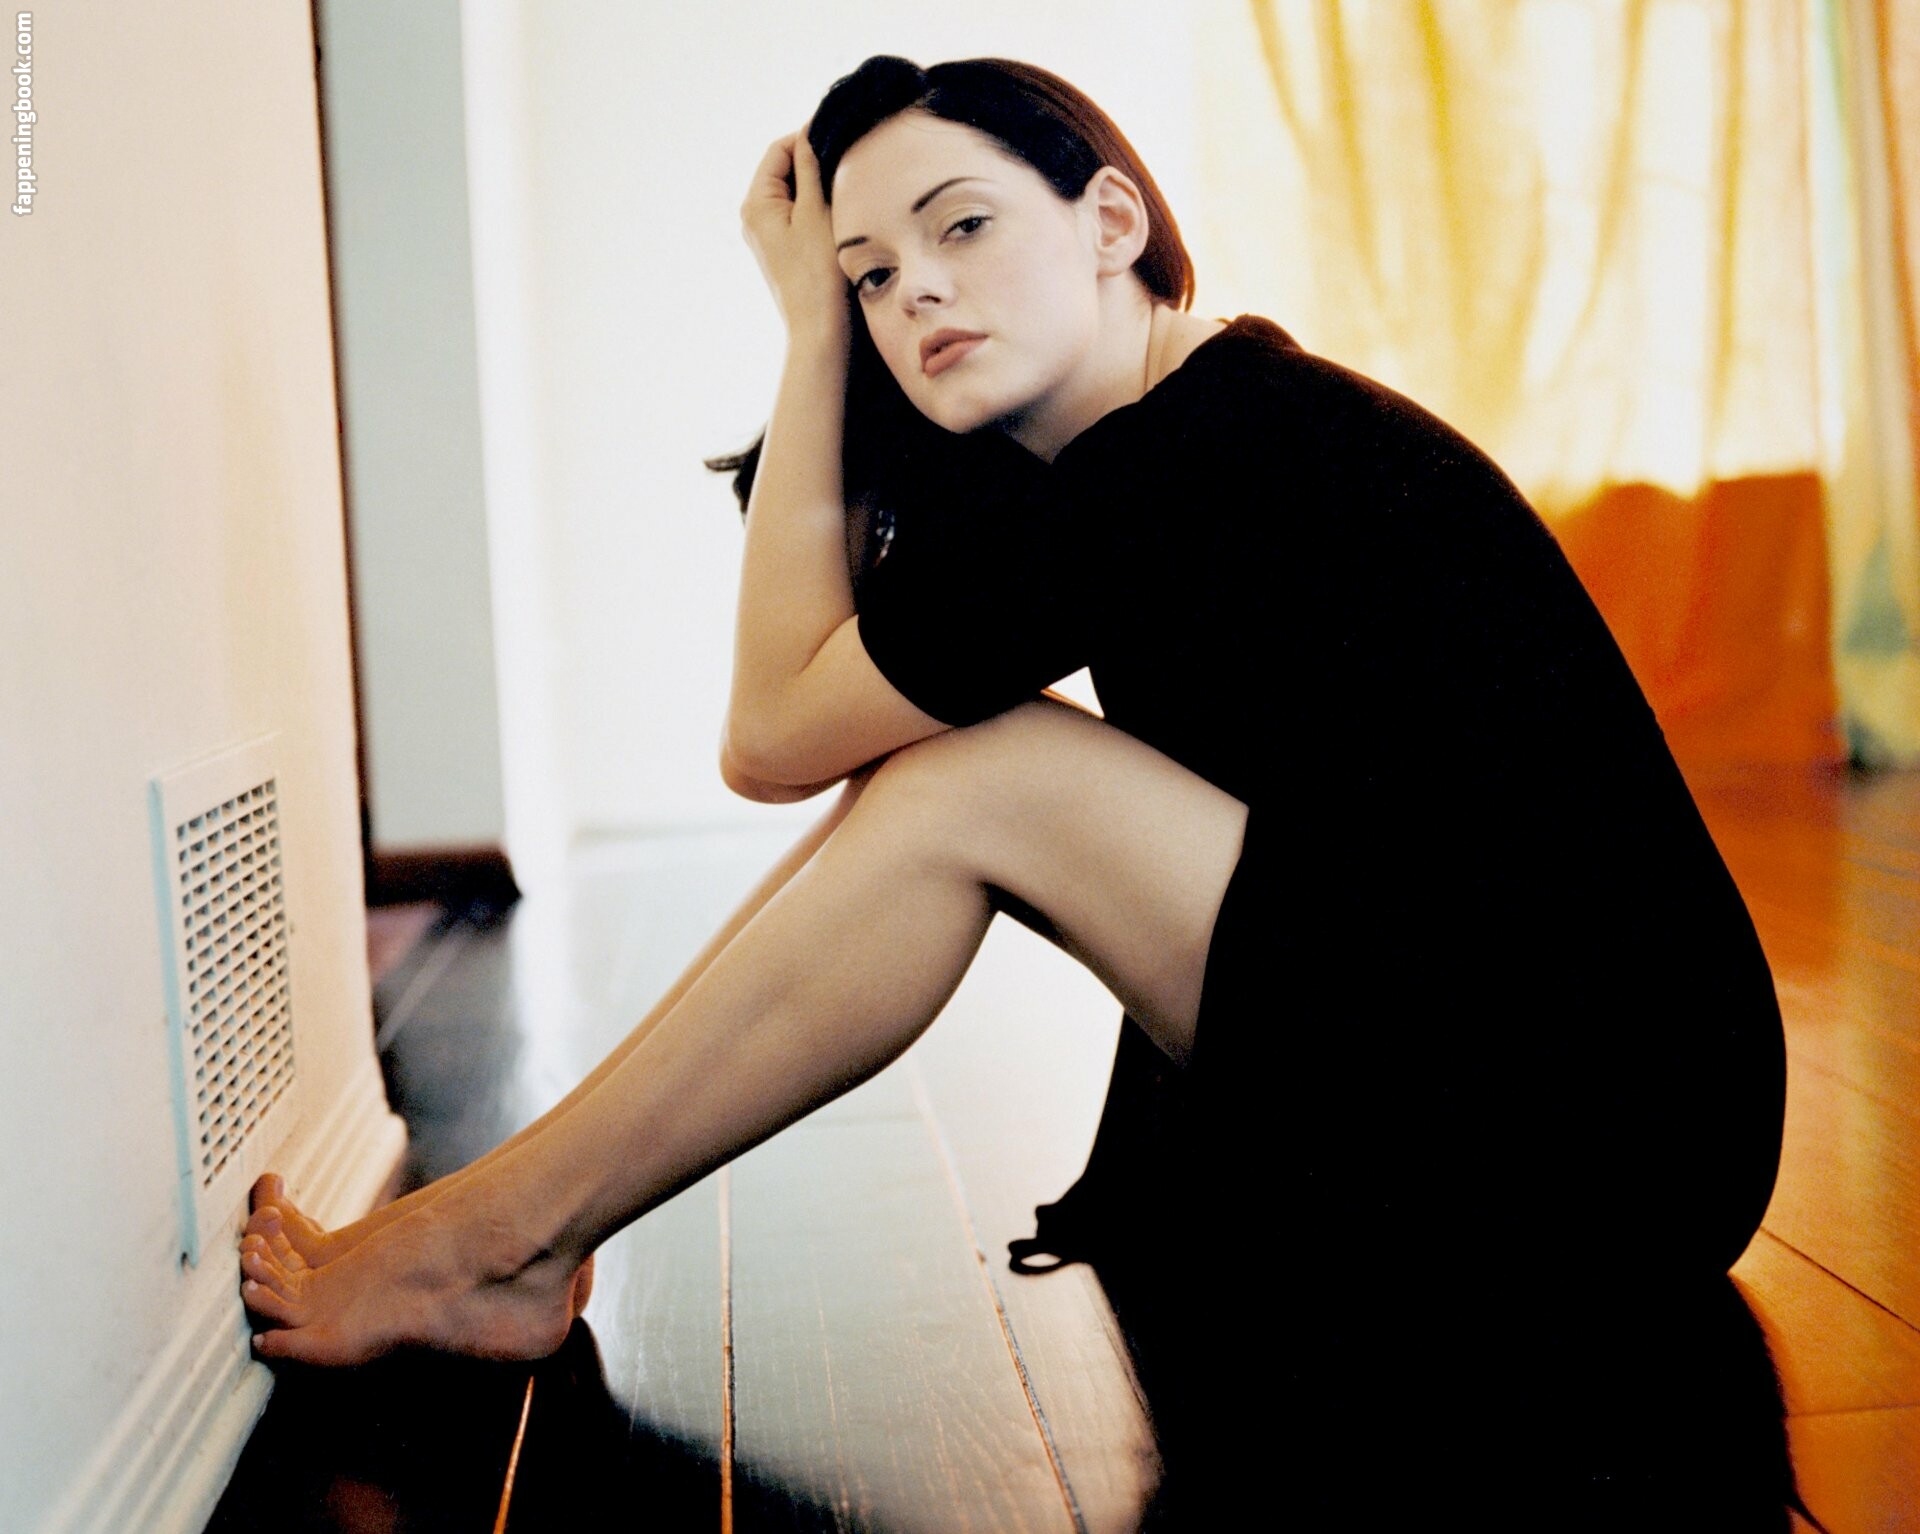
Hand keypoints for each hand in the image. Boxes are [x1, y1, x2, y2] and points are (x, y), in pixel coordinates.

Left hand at [740, 121, 850, 345]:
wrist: (819, 329)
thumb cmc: (818, 273)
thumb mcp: (817, 211)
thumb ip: (810, 168)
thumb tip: (808, 132)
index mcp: (756, 203)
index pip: (778, 150)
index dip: (805, 138)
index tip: (837, 135)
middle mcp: (754, 217)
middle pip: (783, 170)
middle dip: (812, 163)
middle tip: (846, 164)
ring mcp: (767, 235)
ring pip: (793, 193)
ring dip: (817, 186)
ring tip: (844, 191)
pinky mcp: (782, 250)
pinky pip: (797, 215)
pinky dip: (815, 207)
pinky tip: (837, 215)